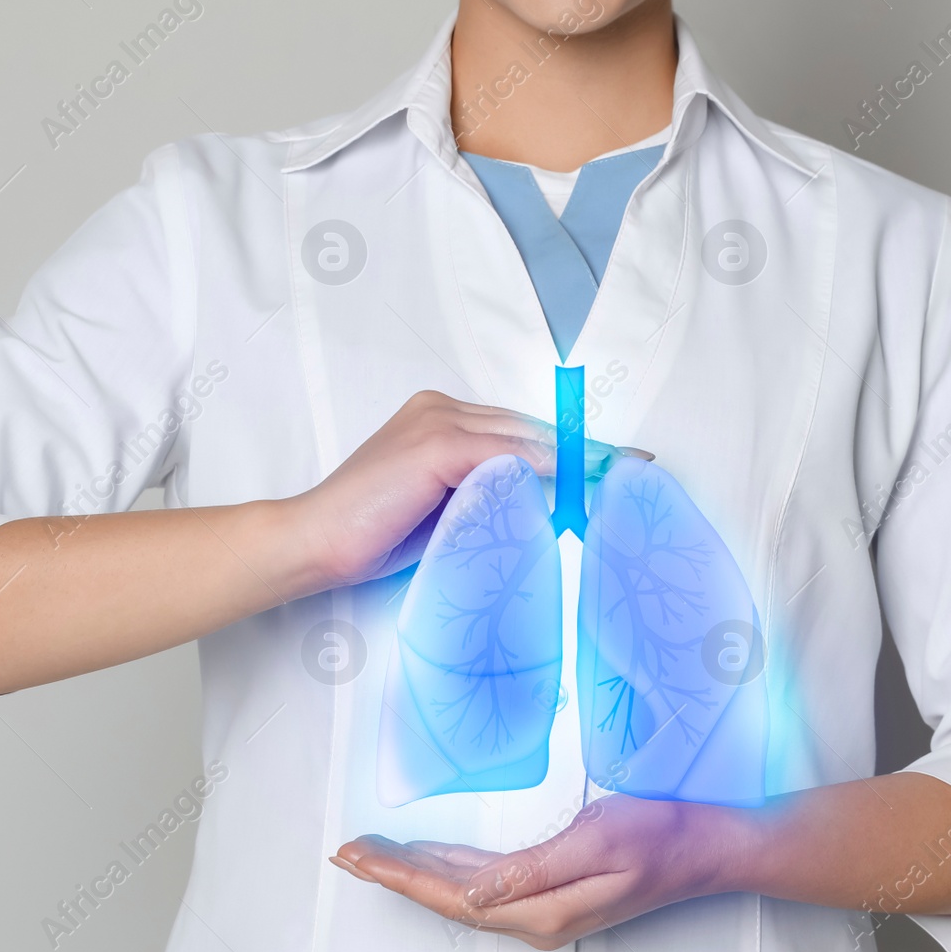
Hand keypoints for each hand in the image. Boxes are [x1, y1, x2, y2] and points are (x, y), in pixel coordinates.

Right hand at [293, 390, 646, 589]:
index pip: (519, 430)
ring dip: (578, 456)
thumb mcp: (441, 509)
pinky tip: (581, 482)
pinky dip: (548, 468)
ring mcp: (437, 420)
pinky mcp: (435, 443)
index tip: (616, 462)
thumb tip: (542, 504)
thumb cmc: (370, 537)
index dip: (570, 446)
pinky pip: (507, 455)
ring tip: (622, 474)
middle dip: (586, 447)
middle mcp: (440, 407)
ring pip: (524, 438)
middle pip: (530, 427)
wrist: (313, 543)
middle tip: (637, 464)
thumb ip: (484, 495)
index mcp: (439, 417)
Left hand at [330, 793, 746, 950]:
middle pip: (448, 898)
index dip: (400, 878)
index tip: (357, 856)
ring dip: (418, 872)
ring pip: (464, 892)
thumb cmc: (660, 832)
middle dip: (396, 875)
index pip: (452, 898)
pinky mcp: (556, 892)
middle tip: (347, 851)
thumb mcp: (598, 841)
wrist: (709, 847)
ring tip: (374, 853)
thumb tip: (471, 895)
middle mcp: (536, 919)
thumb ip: (532, 872)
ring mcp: (546, 909)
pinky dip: (451, 868)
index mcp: (541, 912)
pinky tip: (432, 858)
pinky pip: (487, 884)